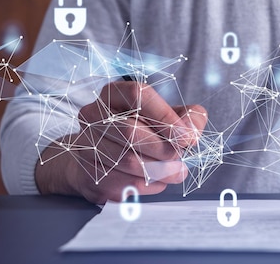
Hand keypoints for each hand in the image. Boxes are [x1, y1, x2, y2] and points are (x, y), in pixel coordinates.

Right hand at [35, 81, 206, 203]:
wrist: (104, 157)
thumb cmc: (143, 131)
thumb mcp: (169, 116)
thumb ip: (189, 117)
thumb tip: (192, 131)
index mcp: (115, 93)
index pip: (139, 95)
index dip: (165, 116)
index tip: (187, 136)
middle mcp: (94, 114)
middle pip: (131, 132)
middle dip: (164, 148)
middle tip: (180, 156)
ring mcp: (87, 144)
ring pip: (129, 161)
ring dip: (161, 170)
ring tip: (176, 170)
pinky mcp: (89, 173)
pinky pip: (124, 183)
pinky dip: (150, 185)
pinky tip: (159, 180)